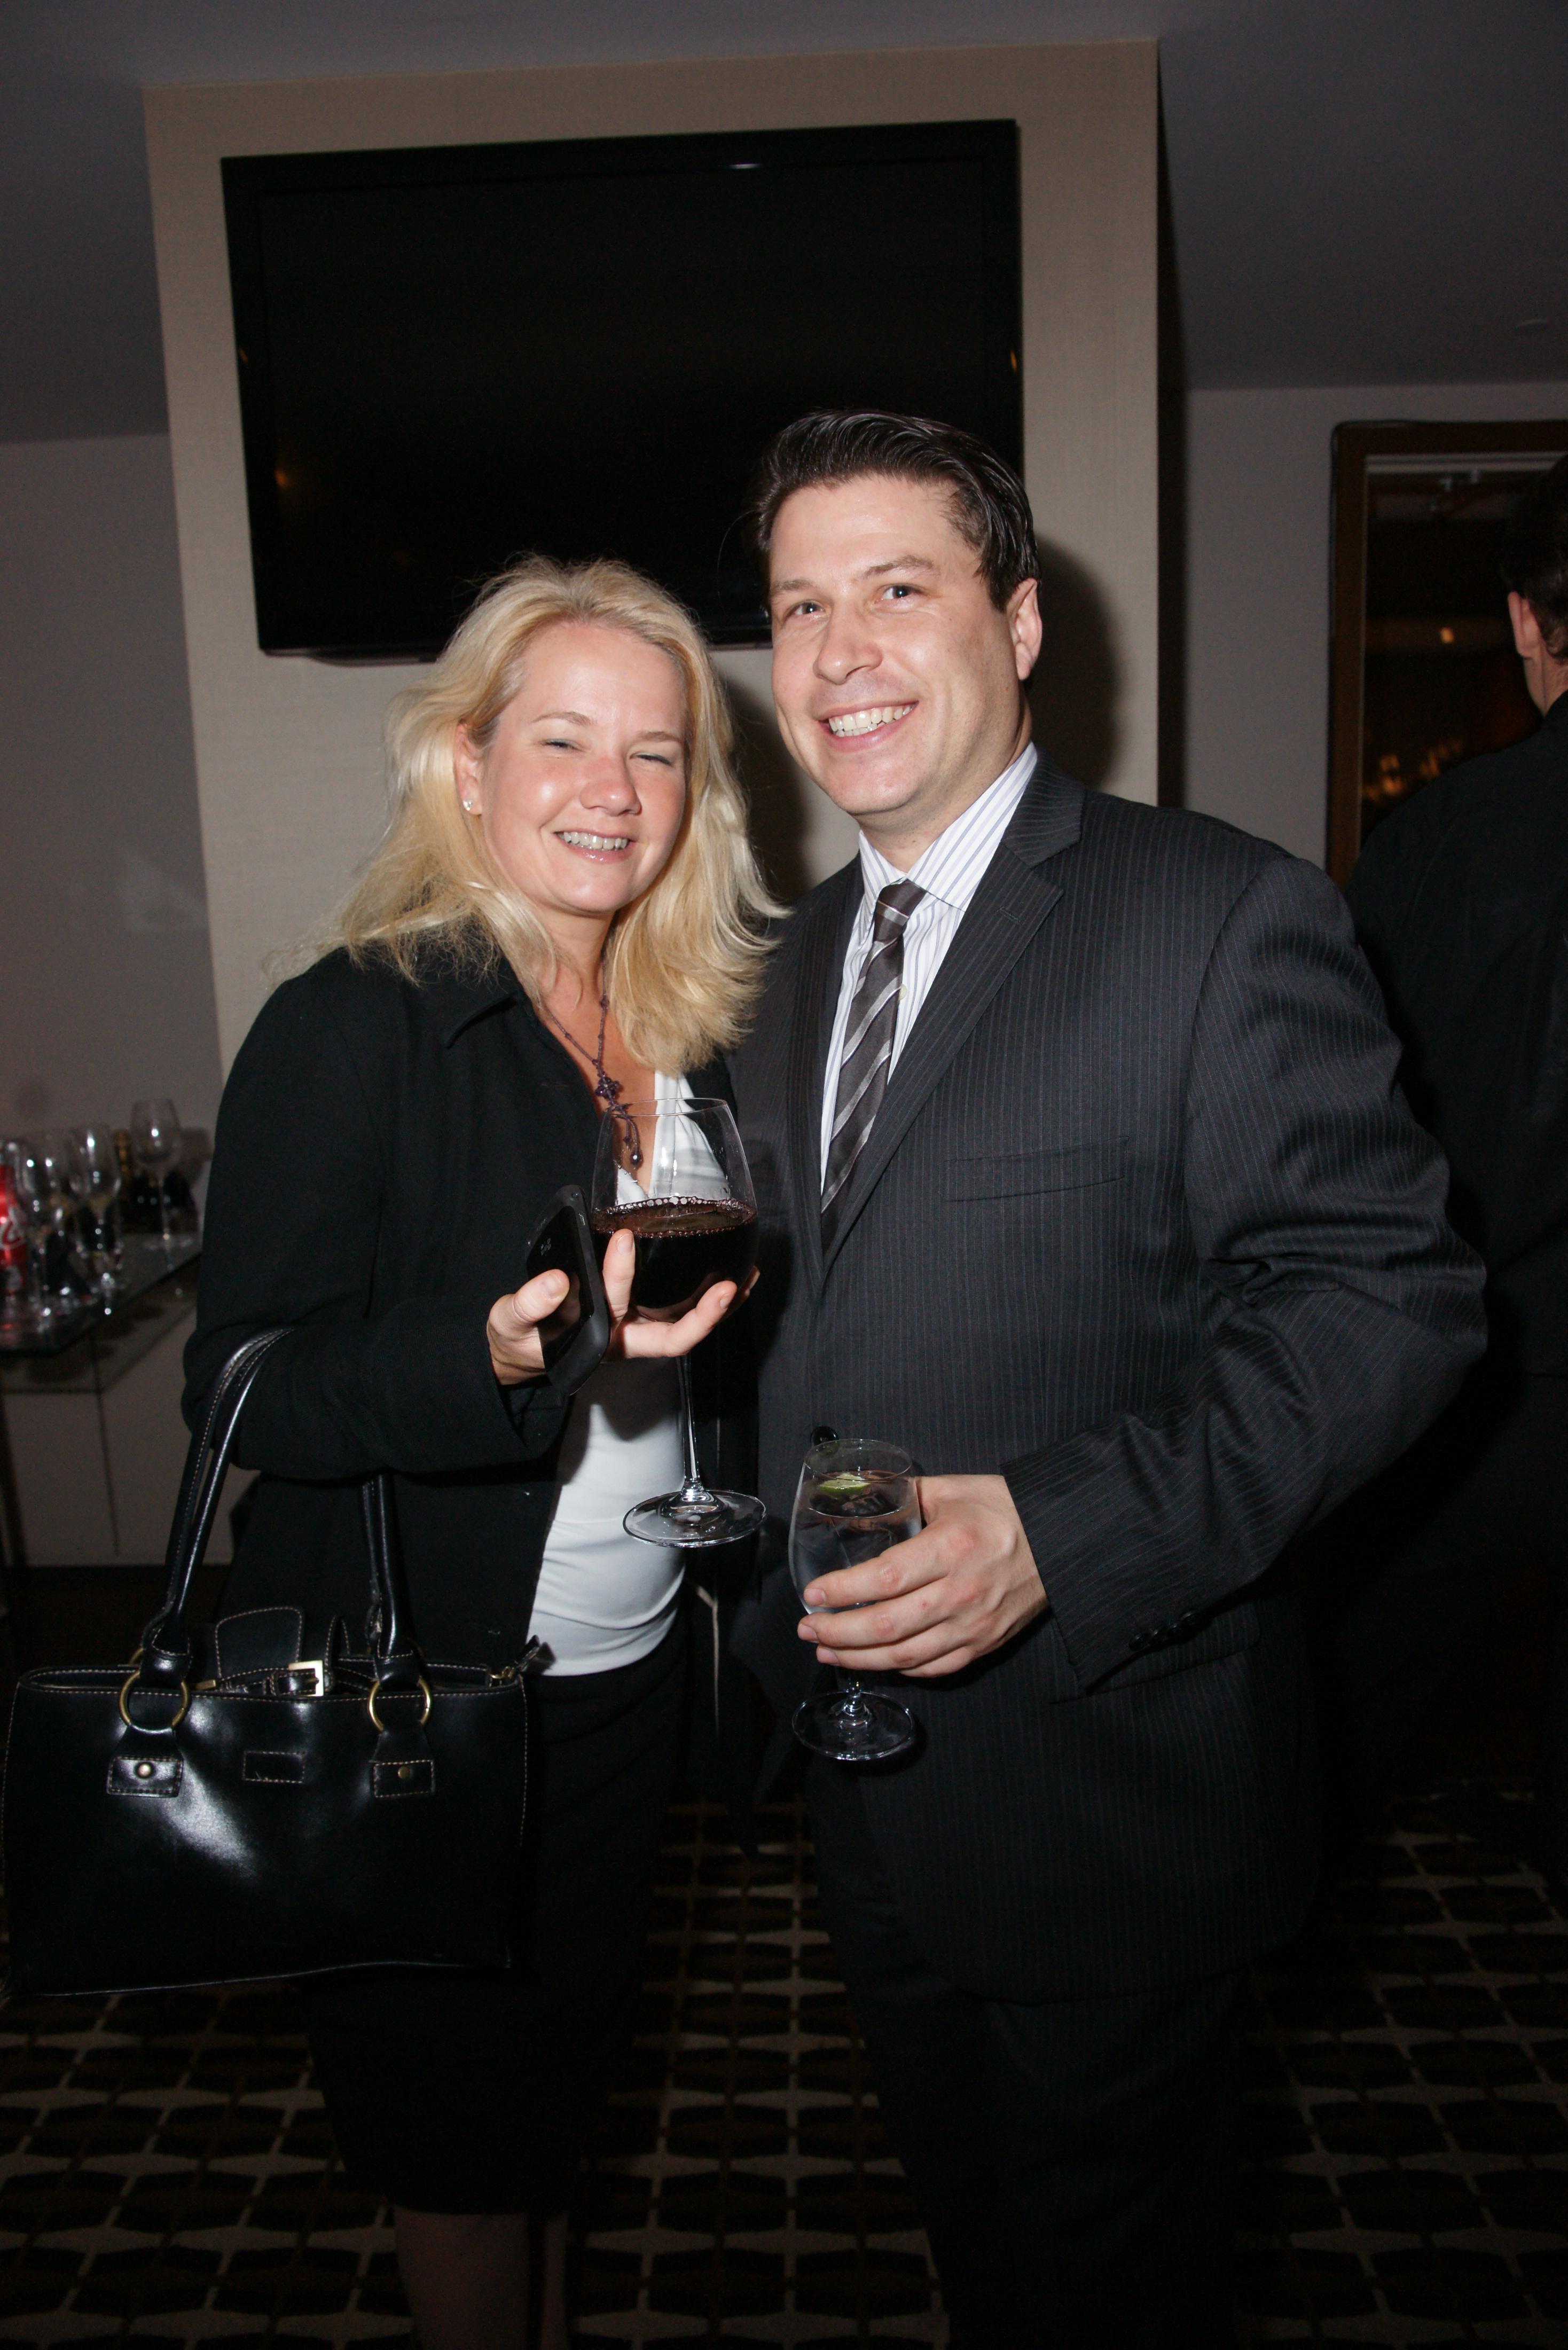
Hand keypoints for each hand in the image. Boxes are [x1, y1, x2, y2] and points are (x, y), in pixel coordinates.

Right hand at [486, 1234, 752, 1384]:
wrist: (526, 1348)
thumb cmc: (522, 1336)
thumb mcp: (512, 1321)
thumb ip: (528, 1304)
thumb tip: (556, 1282)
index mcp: (595, 1339)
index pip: (614, 1310)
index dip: (620, 1277)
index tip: (622, 1239)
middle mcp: (626, 1337)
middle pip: (673, 1336)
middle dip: (703, 1316)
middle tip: (729, 1287)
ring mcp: (639, 1328)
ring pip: (688, 1325)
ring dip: (721, 1307)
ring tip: (749, 1275)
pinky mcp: (645, 1315)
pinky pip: (686, 1310)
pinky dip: (712, 1296)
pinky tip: (735, 1271)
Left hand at [797, 1473, 1047, 1677]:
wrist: (1063, 1539)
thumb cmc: (1006, 1509)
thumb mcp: (954, 1489)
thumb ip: (904, 1492)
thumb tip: (860, 1490)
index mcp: (952, 1548)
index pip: (886, 1578)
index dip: (844, 1591)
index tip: (814, 1594)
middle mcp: (962, 1592)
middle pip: (887, 1626)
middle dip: (838, 1633)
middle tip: (808, 1630)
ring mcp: (974, 1624)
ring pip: (905, 1656)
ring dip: (859, 1658)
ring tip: (827, 1652)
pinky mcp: (984, 1643)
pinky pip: (934, 1667)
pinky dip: (900, 1669)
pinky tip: (875, 1661)